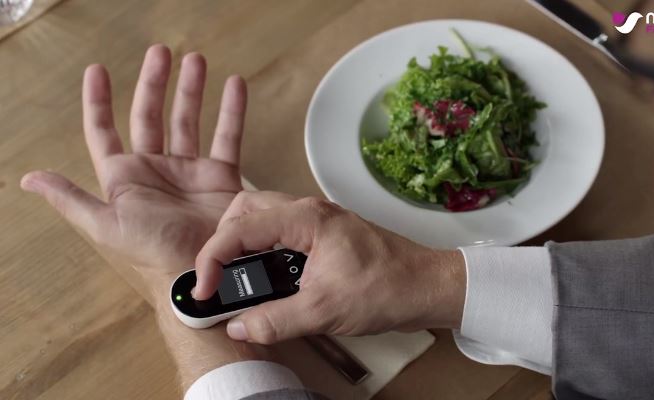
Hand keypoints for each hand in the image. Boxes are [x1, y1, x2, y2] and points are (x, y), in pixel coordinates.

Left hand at [21, 45, 247, 298]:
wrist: (201, 272)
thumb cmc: (151, 253)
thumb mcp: (105, 226)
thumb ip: (71, 199)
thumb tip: (30, 178)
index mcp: (124, 178)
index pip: (105, 131)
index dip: (98, 102)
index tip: (97, 71)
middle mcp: (156, 169)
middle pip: (150, 115)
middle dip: (154, 82)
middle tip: (160, 52)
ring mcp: (189, 171)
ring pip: (188, 119)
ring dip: (191, 89)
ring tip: (195, 60)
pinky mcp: (220, 177)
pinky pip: (227, 136)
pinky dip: (232, 111)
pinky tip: (234, 86)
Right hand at [193, 192, 466, 343]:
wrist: (427, 286)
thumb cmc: (389, 287)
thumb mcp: (325, 311)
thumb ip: (275, 320)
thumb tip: (239, 325)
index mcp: (307, 219)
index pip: (240, 228)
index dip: (213, 259)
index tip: (205, 288)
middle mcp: (310, 211)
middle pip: (247, 209)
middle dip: (224, 240)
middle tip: (216, 274)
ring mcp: (319, 220)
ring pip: (264, 217)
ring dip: (243, 242)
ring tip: (236, 275)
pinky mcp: (326, 234)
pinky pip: (282, 230)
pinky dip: (264, 248)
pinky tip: (268, 276)